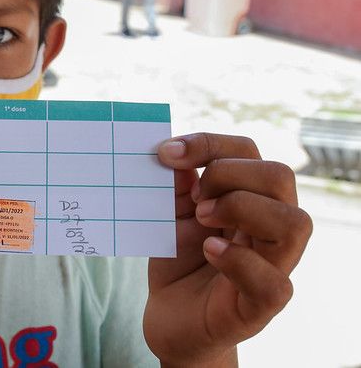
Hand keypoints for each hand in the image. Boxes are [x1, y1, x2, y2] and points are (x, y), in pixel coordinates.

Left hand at [144, 133, 311, 366]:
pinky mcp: (261, 305)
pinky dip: (239, 261)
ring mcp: (272, 266)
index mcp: (249, 197)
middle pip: (280, 177)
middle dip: (228, 174)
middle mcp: (269, 227)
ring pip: (295, 223)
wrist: (170, 319)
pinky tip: (209, 251)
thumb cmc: (178, 261)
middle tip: (194, 199)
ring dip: (242, 209)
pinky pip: (274, 281)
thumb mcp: (170, 215)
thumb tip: (177, 154)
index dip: (210, 143)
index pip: (249, 152)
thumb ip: (176, 186)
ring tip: (202, 220)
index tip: (167, 154)